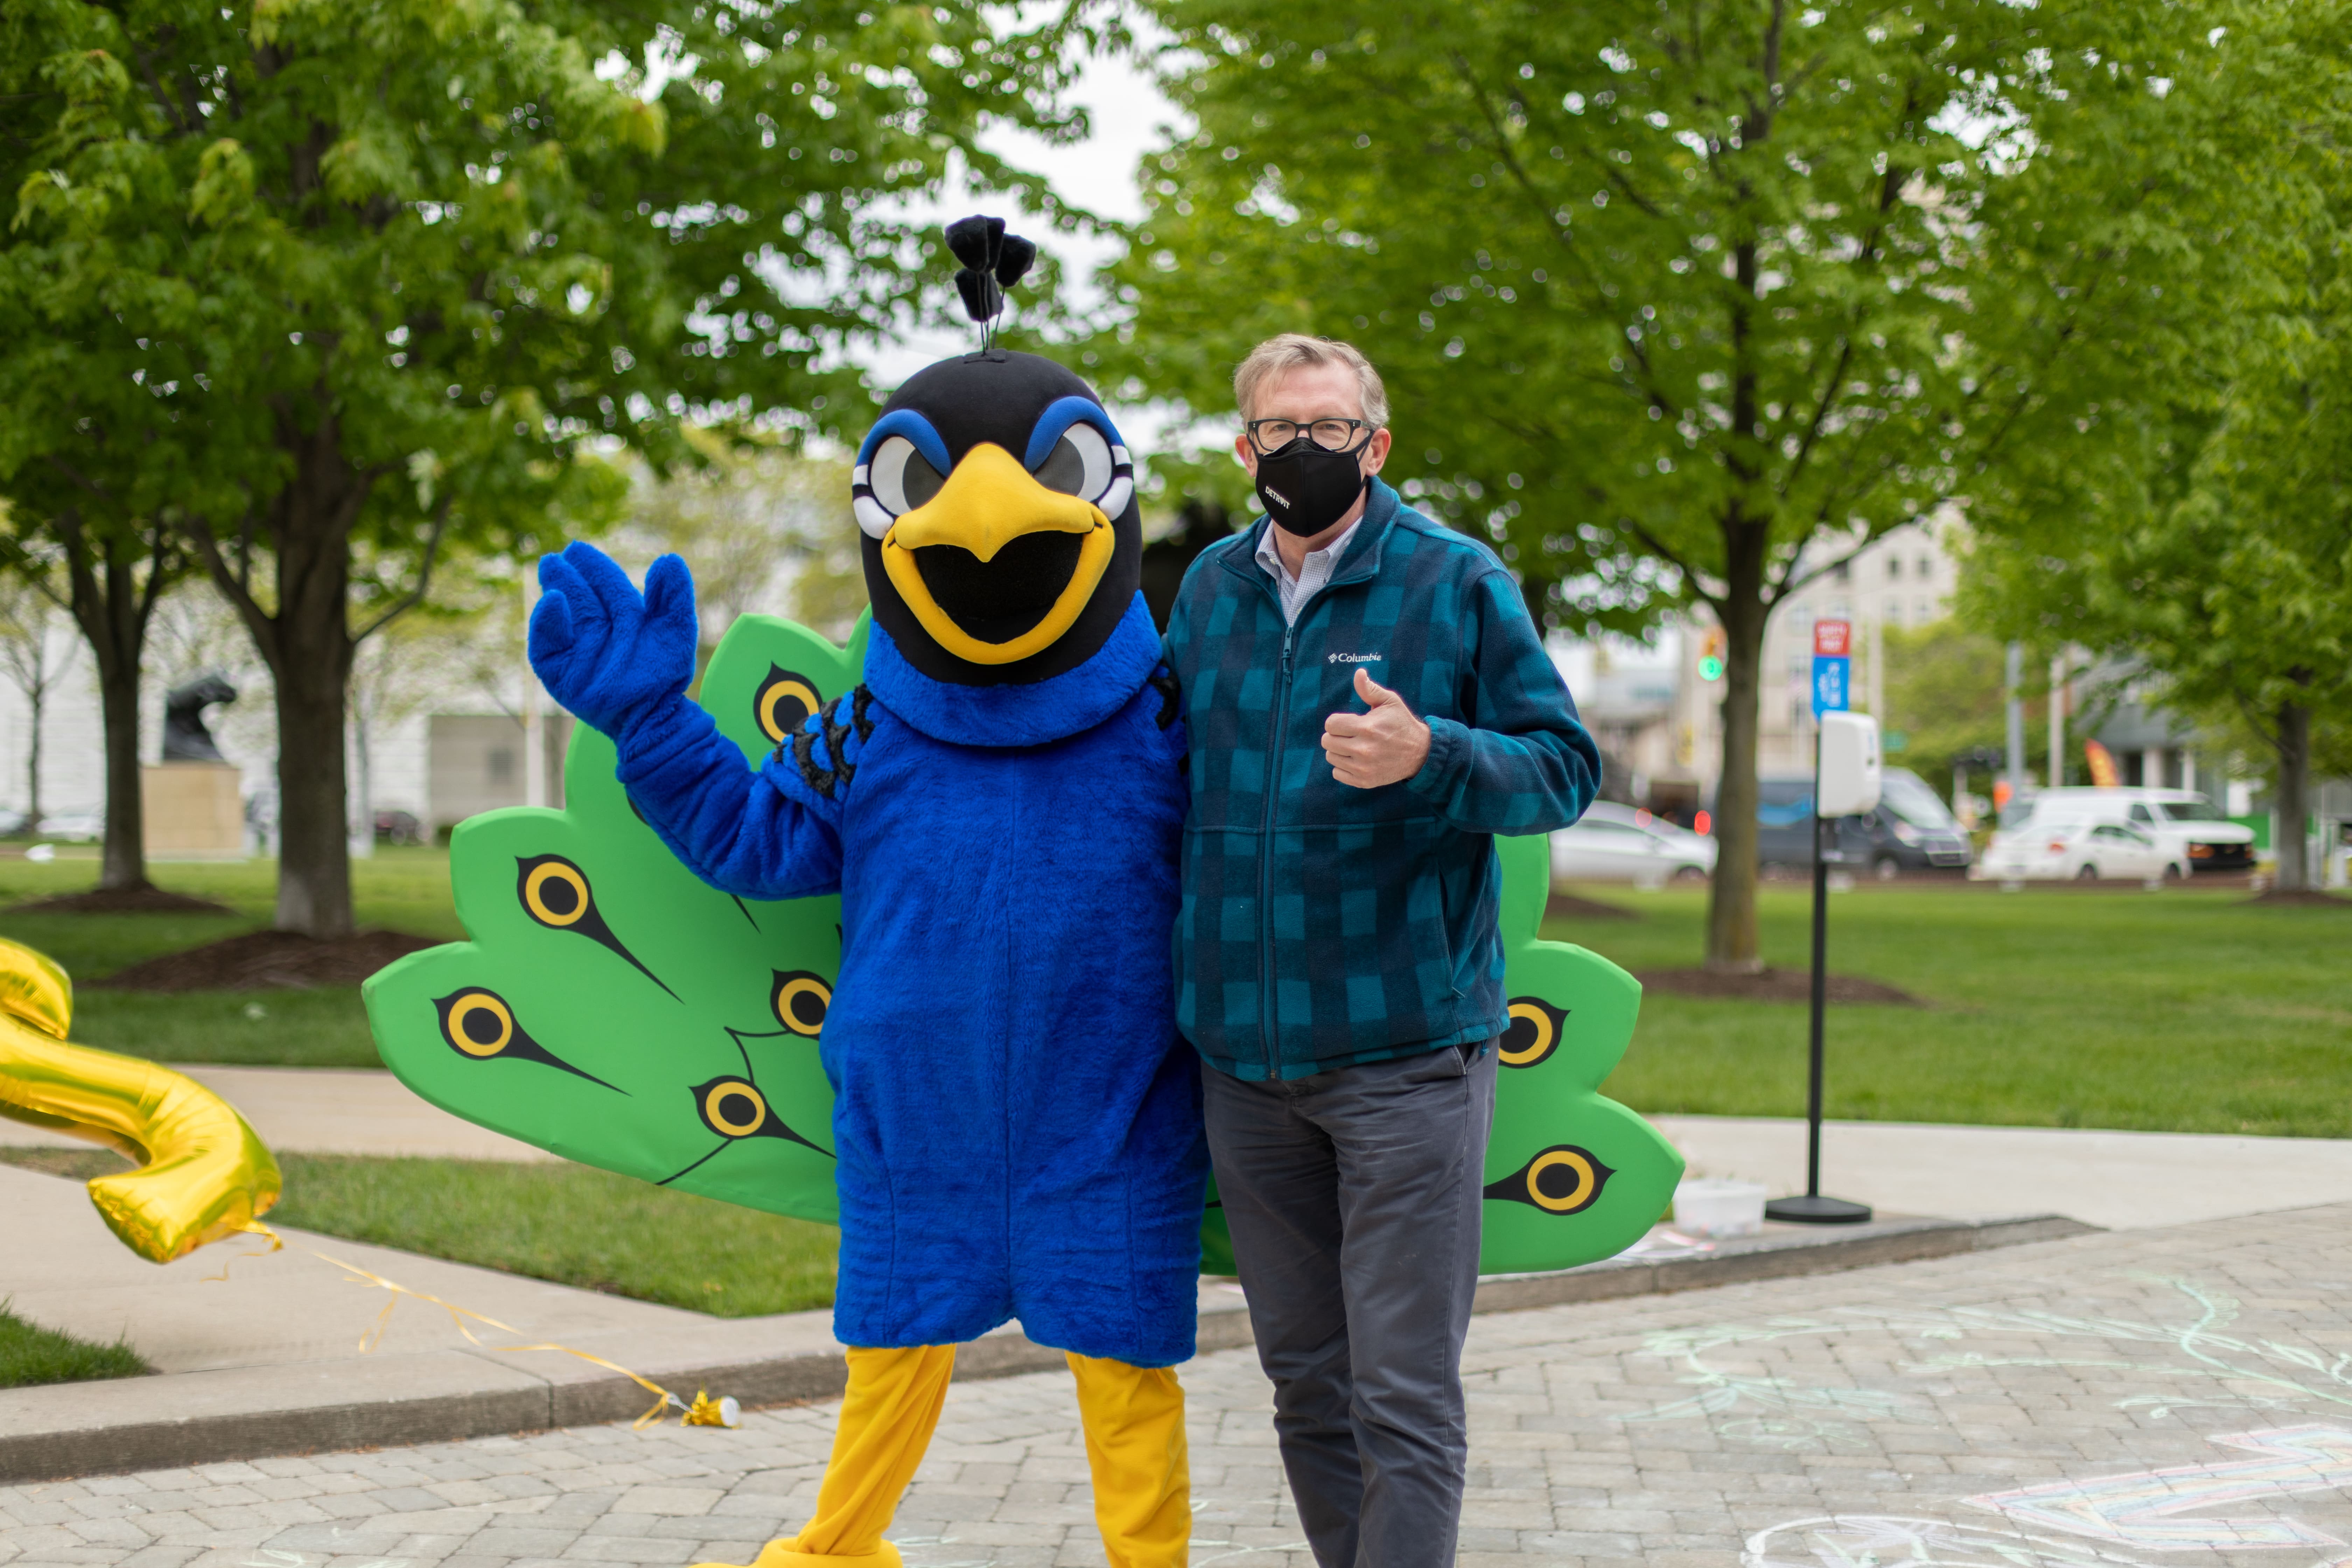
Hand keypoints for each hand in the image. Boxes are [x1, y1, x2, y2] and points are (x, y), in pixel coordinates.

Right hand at [530, 542, 699, 736]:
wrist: (655, 716)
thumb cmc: (665, 674)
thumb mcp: (677, 630)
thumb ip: (673, 596)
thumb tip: (668, 558)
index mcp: (623, 615)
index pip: (605, 584)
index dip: (593, 566)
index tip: (577, 550)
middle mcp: (597, 629)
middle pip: (580, 595)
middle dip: (568, 575)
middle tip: (556, 558)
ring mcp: (577, 651)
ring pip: (563, 614)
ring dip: (557, 590)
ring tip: (552, 570)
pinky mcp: (560, 673)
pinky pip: (546, 647)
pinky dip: (546, 624)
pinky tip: (552, 602)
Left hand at [1322, 668, 1430, 788]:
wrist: (1420, 753)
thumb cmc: (1401, 724)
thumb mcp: (1389, 702)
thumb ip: (1370, 689)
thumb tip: (1358, 673)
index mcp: (1367, 727)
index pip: (1331, 724)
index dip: (1338, 721)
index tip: (1350, 722)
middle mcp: (1363, 749)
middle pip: (1327, 741)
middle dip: (1336, 735)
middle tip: (1350, 734)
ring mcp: (1363, 768)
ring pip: (1331, 757)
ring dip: (1339, 750)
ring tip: (1354, 746)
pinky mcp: (1364, 781)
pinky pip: (1337, 774)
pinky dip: (1343, 767)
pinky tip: (1356, 760)